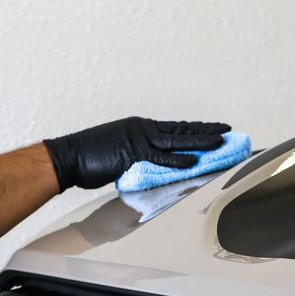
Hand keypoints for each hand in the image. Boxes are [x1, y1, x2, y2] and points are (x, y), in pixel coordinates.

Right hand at [43, 117, 229, 191]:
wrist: (67, 157)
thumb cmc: (88, 157)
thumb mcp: (118, 153)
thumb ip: (137, 157)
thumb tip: (150, 167)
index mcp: (139, 127)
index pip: (174, 128)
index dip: (195, 130)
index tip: (212, 130)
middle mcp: (142, 129)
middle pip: (181, 130)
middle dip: (206, 131)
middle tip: (227, 131)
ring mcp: (138, 140)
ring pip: (176, 140)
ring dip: (200, 142)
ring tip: (221, 142)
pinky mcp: (132, 154)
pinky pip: (160, 158)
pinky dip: (178, 160)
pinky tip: (194, 161)